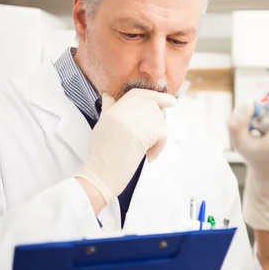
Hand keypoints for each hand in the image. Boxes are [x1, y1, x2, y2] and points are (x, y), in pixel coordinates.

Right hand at [75, 89, 176, 204]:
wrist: (99, 175)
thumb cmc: (100, 156)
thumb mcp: (101, 127)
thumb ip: (109, 110)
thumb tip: (108, 96)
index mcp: (113, 110)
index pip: (137, 94)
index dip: (155, 95)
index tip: (169, 100)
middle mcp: (123, 112)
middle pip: (152, 105)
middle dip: (158, 119)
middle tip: (157, 134)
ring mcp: (133, 122)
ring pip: (159, 120)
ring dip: (158, 135)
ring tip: (147, 149)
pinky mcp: (142, 135)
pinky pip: (162, 134)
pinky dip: (159, 146)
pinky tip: (149, 156)